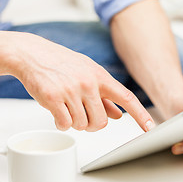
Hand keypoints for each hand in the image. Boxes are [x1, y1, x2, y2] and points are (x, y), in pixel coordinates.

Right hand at [7, 32, 153, 131]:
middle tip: (82, 116)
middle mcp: (88, 83)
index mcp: (100, 76)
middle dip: (91, 125)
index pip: (127, 98)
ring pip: (81, 125)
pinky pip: (64, 124)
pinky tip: (57, 111)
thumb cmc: (61, 64)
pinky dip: (61, 123)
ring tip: (66, 107)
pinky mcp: (53, 98)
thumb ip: (104, 96)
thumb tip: (119, 115)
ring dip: (74, 122)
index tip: (150, 127)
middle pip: (100, 122)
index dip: (141, 115)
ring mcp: (71, 90)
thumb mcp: (87, 74)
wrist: (31, 54)